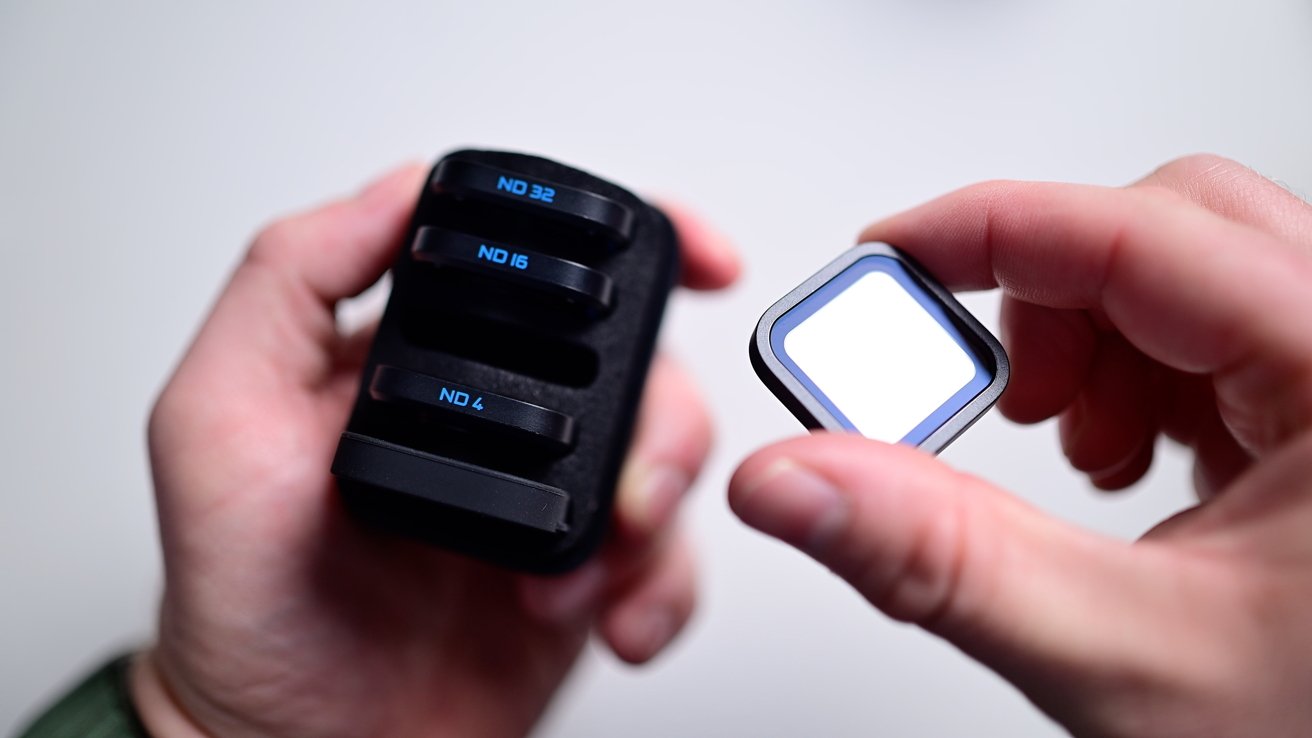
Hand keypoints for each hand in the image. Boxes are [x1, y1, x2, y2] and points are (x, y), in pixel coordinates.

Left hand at [133, 164, 740, 737]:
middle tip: (637, 472)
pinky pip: (665, 559)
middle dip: (664, 407)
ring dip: (657, 502)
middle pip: (633, 359)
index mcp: (422, 360)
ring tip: (589, 571)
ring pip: (664, 454)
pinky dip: (662, 587)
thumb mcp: (215, 417)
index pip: (536, 268)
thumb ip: (289, 282)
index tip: (694, 252)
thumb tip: (393, 192)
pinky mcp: (582, 578)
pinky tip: (613, 617)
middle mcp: (496, 420)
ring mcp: (544, 499)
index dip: (629, 240)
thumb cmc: (241, 605)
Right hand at [729, 155, 1311, 736]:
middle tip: (996, 392)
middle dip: (1050, 304)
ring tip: (1075, 452)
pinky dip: (1133, 381)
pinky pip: (1213, 339)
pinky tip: (1121, 464)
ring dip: (1091, 347)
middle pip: (1172, 227)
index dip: (989, 231)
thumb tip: (797, 481)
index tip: (889, 260)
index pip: (1141, 233)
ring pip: (1188, 278)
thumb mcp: (1121, 653)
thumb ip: (938, 558)